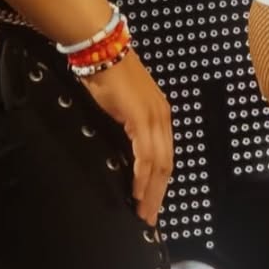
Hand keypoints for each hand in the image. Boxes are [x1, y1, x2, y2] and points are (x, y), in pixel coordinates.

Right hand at [82, 49, 173, 225]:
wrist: (102, 50)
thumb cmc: (106, 75)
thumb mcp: (121, 106)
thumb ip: (128, 127)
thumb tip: (125, 151)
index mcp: (159, 115)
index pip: (165, 155)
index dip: (160, 181)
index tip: (153, 202)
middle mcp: (162, 117)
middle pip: (166, 164)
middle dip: (159, 194)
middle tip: (151, 218)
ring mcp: (154, 117)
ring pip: (159, 164)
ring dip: (152, 192)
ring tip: (144, 213)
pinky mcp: (141, 118)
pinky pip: (145, 155)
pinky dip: (143, 176)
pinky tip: (138, 192)